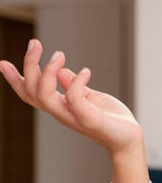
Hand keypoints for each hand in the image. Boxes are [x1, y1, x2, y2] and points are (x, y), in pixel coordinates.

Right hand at [0, 39, 148, 182]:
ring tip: (58, 54)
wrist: (128, 139)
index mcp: (59, 106)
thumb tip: (61, 71)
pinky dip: (76, 83)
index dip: (15, 79)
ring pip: (44, 97)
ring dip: (47, 72)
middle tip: (34, 43)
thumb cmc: (111, 119)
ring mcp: (73, 117)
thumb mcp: (90, 97)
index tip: (2, 62)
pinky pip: (74, 100)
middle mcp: (61, 113)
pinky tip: (86, 71)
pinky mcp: (89, 119)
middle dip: (29, 66)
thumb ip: (73, 85)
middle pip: (32, 92)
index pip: (30, 93)